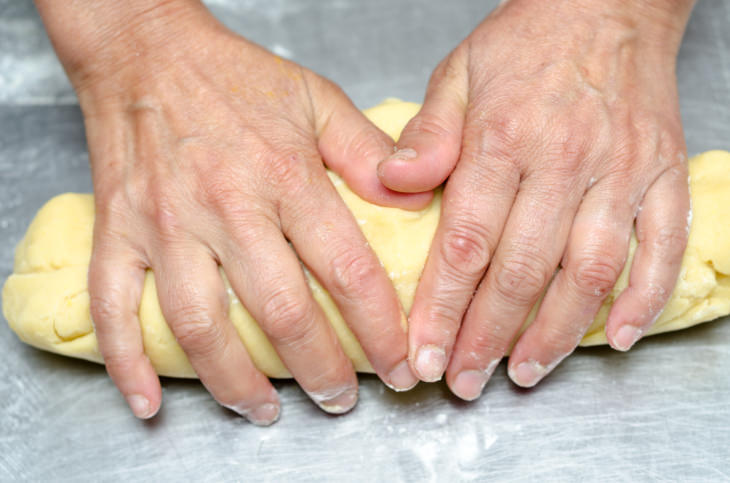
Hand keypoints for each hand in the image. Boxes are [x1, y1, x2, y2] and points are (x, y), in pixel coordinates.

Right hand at [37, 0, 426, 422]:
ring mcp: (165, 223)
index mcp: (286, 177)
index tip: (398, 365)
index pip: (346, 269)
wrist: (146, 52)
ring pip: (200, 322)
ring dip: (234, 382)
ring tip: (264, 412)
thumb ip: (368, 152)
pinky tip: (146, 401)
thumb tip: (414, 199)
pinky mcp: (116, 230)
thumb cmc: (235, 77)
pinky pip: (112, 304)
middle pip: (280, 311)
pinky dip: (125, 359)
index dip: (380, 329)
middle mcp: (227, 207)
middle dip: (317, 370)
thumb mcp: (317, 99)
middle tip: (339, 400)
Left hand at [377, 0, 694, 398]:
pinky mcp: (662, 173)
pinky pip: (663, 244)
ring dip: (558, 331)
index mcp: (503, 139)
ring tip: (527, 372)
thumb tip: (393, 184)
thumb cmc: (526, 43)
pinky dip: (645, 295)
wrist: (607, 3)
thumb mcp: (459, 74)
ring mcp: (621, 170)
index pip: (466, 242)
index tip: (424, 351)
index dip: (442, 307)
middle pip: (522, 269)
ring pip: (590, 269)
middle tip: (466, 379)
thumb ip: (428, 134)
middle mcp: (564, 160)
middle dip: (489, 336)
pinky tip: (620, 335)